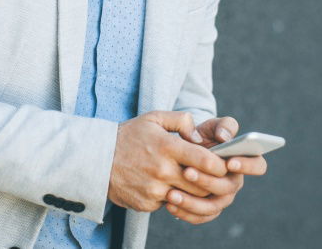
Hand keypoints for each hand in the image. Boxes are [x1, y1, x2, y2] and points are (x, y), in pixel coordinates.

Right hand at [108, 111, 228, 211]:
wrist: (96, 159)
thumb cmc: (129, 136)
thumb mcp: (153, 118)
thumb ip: (180, 120)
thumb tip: (199, 136)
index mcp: (167, 147)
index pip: (205, 161)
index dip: (220, 165)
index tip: (225, 164)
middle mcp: (162, 170)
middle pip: (201, 184)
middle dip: (211, 181)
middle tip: (214, 177)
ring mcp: (154, 190)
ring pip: (188, 197)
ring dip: (194, 192)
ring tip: (193, 182)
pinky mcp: (146, 204)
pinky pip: (169, 204)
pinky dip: (173, 197)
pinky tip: (167, 186)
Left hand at [164, 116, 267, 224]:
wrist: (181, 152)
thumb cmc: (201, 136)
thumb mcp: (211, 126)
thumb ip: (222, 125)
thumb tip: (224, 136)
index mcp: (243, 160)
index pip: (258, 165)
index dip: (247, 166)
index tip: (229, 162)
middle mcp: (235, 181)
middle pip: (229, 187)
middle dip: (208, 181)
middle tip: (187, 172)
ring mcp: (222, 198)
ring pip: (213, 206)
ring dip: (193, 202)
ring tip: (172, 194)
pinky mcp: (208, 210)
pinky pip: (199, 217)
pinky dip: (185, 212)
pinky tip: (169, 203)